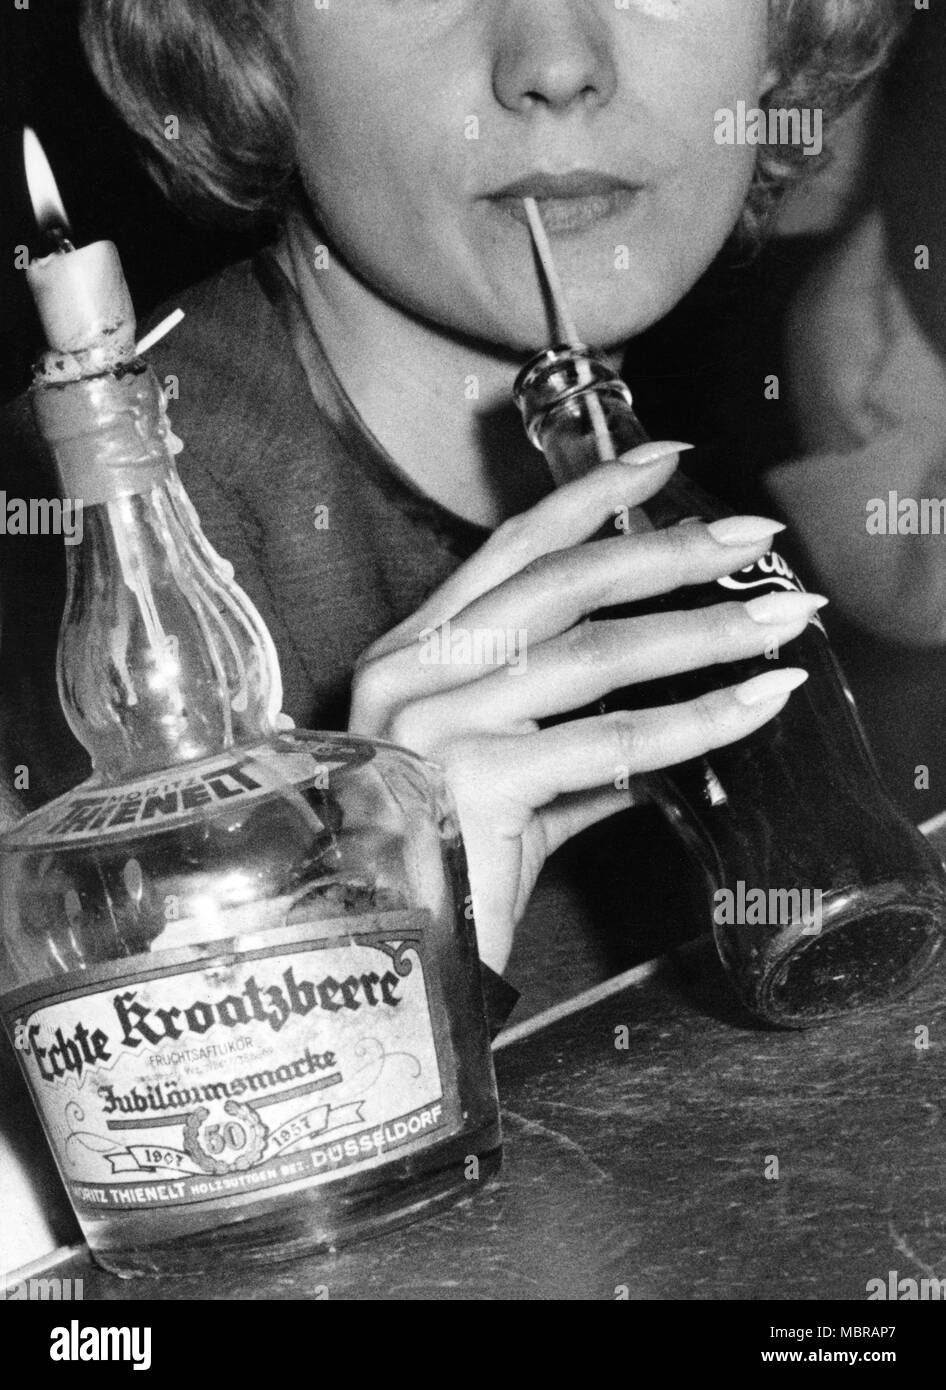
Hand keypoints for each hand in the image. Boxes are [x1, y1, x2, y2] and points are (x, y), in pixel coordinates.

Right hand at [349, 444, 816, 973]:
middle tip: (753, 539)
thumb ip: (560, 755)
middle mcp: (415, 673)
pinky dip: (698, 721)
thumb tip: (642, 750)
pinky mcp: (474, 781)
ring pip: (595, 654)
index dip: (587, 499)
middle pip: (559, 583)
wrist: (372, 965)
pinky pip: (611, 741)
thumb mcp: (493, 790)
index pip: (508, 552)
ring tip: (781, 624)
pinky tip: (757, 703)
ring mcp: (437, 724)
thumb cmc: (432, 872)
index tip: (661, 460)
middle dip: (664, 550)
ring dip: (703, 634)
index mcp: (412, 656)